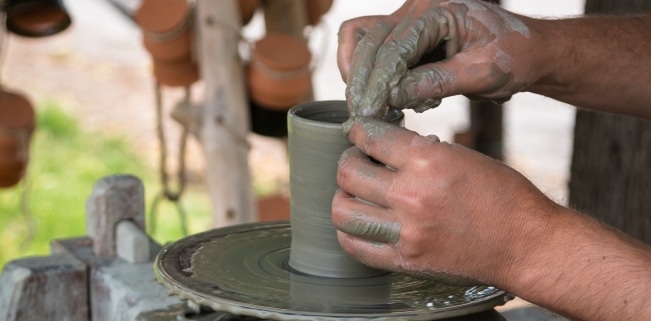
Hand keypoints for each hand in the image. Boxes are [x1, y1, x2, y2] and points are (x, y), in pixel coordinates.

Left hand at [332, 118, 561, 286]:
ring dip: (343, 196)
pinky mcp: (406, 261)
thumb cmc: (504, 197)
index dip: (358, 131)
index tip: (356, 132)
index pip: (371, 137)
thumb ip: (422, 153)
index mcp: (429, 160)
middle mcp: (412, 194)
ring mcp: (406, 232)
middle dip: (347, 160)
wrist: (527, 245)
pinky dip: (350, 232)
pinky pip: (356, 246)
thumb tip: (386, 149)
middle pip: (348, 172)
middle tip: (356, 161)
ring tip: (355, 193)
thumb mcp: (464, 158)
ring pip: (343, 210)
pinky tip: (360, 222)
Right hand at [338, 0, 540, 117]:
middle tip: (362, 116)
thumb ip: (437, 81)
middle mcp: (417, 8)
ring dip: (357, 73)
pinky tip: (387, 98)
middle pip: (367, 39)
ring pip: (360, 38)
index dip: (379, 82)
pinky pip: (372, 48)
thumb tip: (393, 96)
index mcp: (439, 10)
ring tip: (372, 107)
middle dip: (361, 81)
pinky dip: (369, 74)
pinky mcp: (406, 36)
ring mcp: (408, 19)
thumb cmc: (513, 57)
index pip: (394, 45)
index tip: (370, 113)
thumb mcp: (482, 73)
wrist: (526, 51)